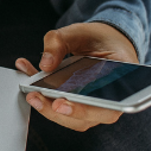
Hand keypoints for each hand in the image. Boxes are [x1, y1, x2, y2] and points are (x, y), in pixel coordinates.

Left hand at [14, 22, 138, 131]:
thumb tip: (45, 64)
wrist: (106, 41)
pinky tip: (28, 75)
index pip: (107, 105)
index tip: (60, 104)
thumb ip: (60, 42)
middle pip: (85, 118)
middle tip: (35, 97)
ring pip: (71, 118)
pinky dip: (43, 94)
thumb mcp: (80, 32)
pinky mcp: (79, 105)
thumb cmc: (100, 39)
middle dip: (56, 111)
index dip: (84, 109)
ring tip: (29, 90)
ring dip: (47, 106)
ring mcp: (95, 106)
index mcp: (122, 82)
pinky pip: (61, 107)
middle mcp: (111, 101)